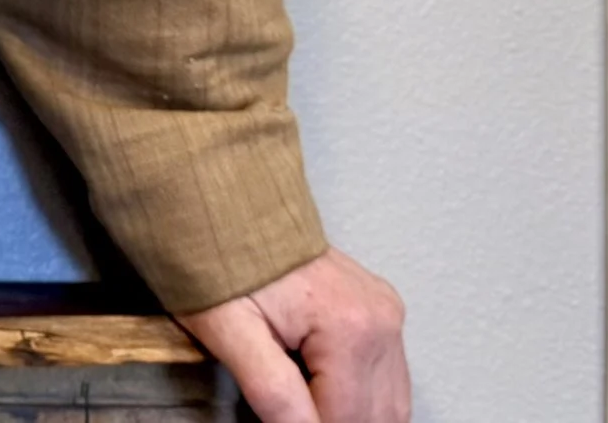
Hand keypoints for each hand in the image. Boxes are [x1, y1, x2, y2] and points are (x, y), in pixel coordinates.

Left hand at [174, 246, 408, 422]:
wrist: (225, 206)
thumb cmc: (217, 261)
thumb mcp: (227, 331)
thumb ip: (272, 390)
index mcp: (352, 329)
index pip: (346, 421)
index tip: (273, 418)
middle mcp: (382, 322)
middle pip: (374, 417)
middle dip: (330, 421)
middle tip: (287, 412)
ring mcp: (387, 314)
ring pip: (389, 404)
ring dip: (350, 416)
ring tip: (304, 403)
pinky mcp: (382, 311)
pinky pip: (387, 378)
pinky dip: (361, 399)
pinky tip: (324, 395)